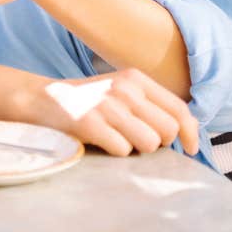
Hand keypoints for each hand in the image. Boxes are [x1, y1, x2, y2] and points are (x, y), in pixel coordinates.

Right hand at [32, 68, 198, 155]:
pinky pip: (123, 151)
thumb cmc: (86, 101)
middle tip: (137, 140)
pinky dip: (115, 152)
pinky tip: (99, 141)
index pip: (179, 108)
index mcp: (135, 78)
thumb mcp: (120, 91)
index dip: (190, 133)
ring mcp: (107, 105)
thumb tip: (186, 133)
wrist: (40, 98)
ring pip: (149, 144)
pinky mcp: (90, 123)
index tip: (190, 149)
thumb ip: (151, 105)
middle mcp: (124, 88)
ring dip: (136, 149)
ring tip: (116, 139)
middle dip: (159, 143)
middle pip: (168, 130)